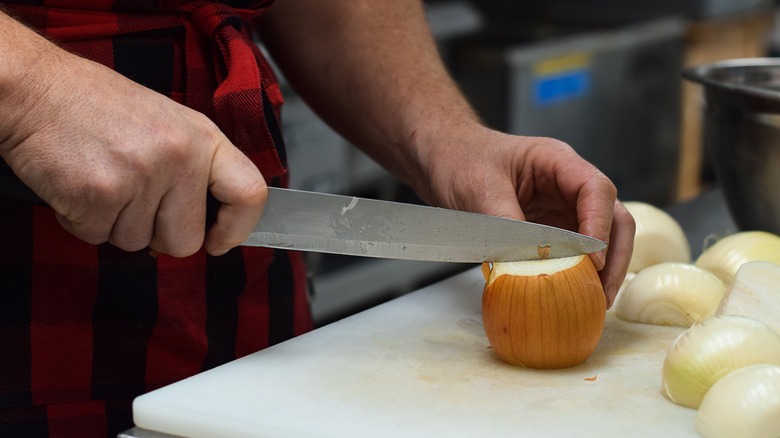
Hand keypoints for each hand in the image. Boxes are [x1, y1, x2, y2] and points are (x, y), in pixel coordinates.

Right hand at [0, 20, 265, 256]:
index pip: (250, 194)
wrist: (37, 89)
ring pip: (138, 244)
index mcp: (203, 138)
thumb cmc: (101, 108)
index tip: (220, 240)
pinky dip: (83, 221)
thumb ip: (195, 174)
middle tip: (133, 197)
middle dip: (157, 234)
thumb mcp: (169, 125)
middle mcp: (179, 157)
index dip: (238, 229)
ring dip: (115, 223)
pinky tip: (80, 184)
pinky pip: (98, 238)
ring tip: (103, 178)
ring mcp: (140, 176)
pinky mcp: (98, 194)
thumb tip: (208, 230)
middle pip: (187, 242)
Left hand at [418, 124, 634, 307]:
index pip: (596, 190)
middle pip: (612, 217)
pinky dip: (576, 272)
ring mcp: (559, 207)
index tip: (592, 260)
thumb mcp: (479, 188)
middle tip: (604, 292)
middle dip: (614, 256)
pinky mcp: (547, 228)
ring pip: (598, 238)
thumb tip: (529, 261)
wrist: (438, 158)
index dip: (599, 226)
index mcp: (556, 161)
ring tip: (594, 301)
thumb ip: (507, 223)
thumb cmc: (458, 158)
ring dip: (601, 269)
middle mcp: (566, 184)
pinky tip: (571, 294)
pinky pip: (571, 251)